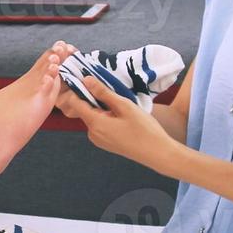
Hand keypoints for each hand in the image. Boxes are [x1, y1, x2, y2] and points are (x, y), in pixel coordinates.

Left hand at [59, 74, 177, 169]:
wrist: (157, 153)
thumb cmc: (144, 129)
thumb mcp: (124, 106)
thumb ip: (104, 93)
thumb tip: (86, 80)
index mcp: (95, 124)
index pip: (75, 103)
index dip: (79, 89)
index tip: (89, 80)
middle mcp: (92, 133)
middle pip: (85, 109)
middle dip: (95, 98)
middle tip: (113, 92)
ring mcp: (98, 140)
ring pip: (94, 117)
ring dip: (103, 108)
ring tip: (120, 105)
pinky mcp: (106, 143)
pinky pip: (100, 125)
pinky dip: (107, 117)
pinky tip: (122, 116)